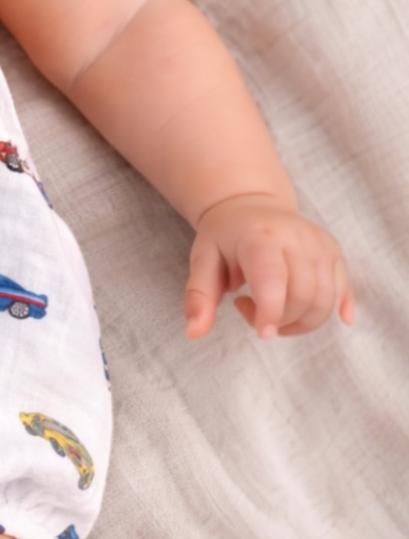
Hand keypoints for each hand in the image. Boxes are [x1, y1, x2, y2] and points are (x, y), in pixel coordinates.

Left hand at [185, 194, 354, 340]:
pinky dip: (337, 309)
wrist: (249, 204)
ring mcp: (319, 243)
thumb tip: (194, 334)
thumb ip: (199, 297)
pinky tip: (338, 319)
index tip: (262, 332)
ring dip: (302, 321)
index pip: (273, 281)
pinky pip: (344, 288)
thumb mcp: (203, 260)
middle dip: (281, 321)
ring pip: (325, 299)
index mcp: (260, 237)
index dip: (271, 313)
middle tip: (251, 310)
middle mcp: (296, 237)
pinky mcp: (334, 251)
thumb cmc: (224, 237)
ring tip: (273, 310)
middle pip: (303, 296)